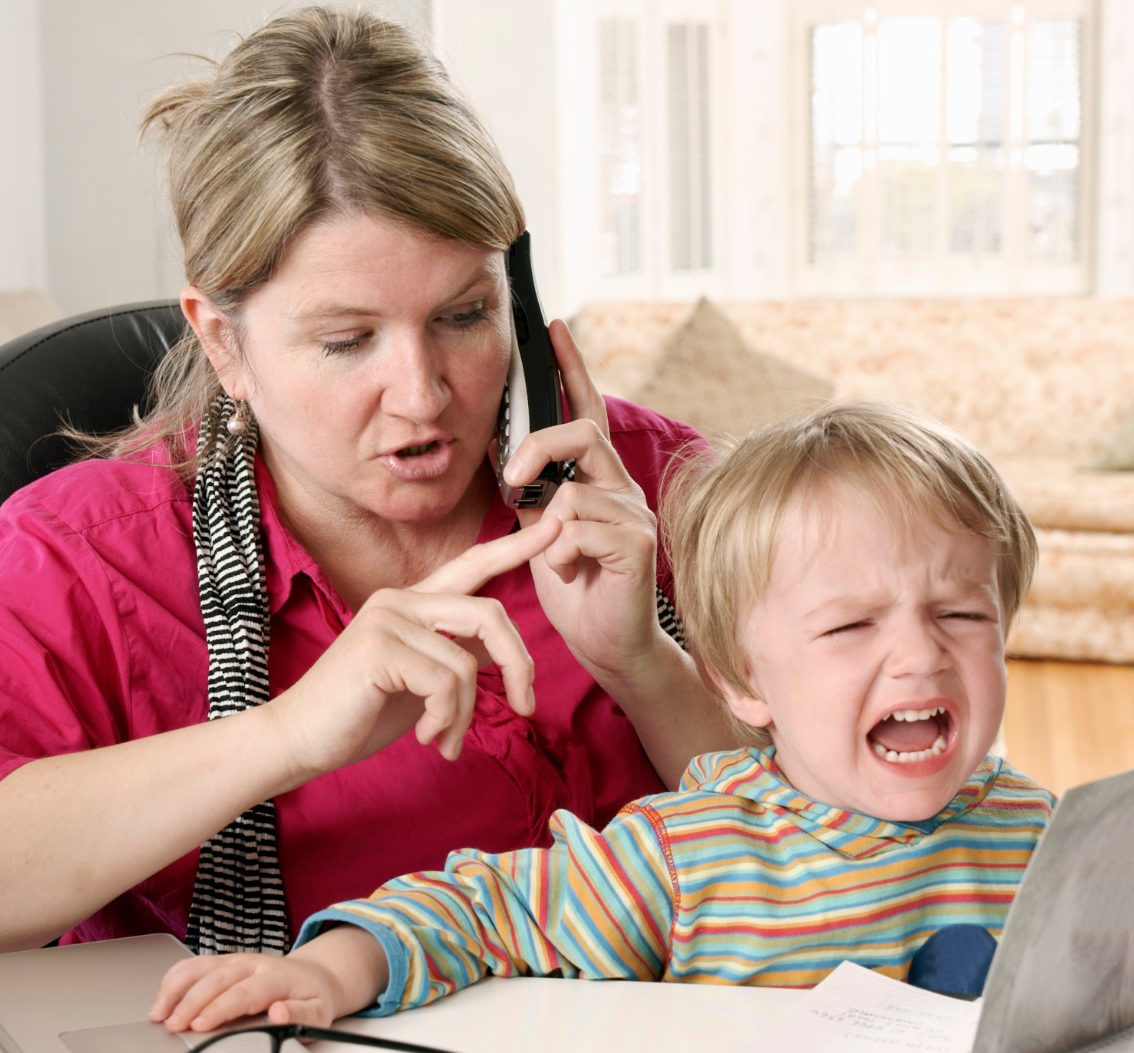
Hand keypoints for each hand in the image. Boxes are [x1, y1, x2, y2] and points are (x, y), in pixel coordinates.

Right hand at [149, 928, 387, 1031]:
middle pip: (215, 980)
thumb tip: (278, 1014)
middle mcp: (252, 963)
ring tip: (158, 1011)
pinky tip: (162, 994)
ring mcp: (235, 959)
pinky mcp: (224, 961)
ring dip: (176, 988)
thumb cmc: (313, 998)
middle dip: (190, 1002)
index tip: (199, 1025)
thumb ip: (300, 1016)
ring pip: (200, 968)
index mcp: (275, 977)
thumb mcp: (319, 1013)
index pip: (242, 993)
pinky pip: (195, 964)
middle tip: (172, 1024)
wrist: (315, 976)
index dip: (218, 1009)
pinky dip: (175, 977)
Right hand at [259, 516, 561, 782]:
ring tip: (446, 739)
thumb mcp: (420, 681)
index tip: (556, 527)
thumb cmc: (359, 713)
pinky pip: (446, 682)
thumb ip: (456, 656)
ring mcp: (387, 619)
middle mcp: (400, 600)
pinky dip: (446, 719)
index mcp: (412, 602)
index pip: (472, 566)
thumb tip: (502, 654)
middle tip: (524, 707)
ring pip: (468, 663)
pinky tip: (427, 737)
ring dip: (465, 714)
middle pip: (489, 615)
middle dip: (519, 666)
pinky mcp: (380, 647)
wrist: (300, 740)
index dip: (516, 546)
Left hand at [496, 319, 670, 682]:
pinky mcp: (637, 544)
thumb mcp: (539, 532)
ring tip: (555, 560)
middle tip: (510, 479)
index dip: (571, 369)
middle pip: (581, 433)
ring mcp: (634, 514)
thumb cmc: (576, 589)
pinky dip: (560, 554)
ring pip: (573, 490)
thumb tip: (497, 444)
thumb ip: (527, 492)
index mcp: (597, 479)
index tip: (552, 327)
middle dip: (538, 447)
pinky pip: (579, 528)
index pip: (586, 411)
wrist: (607, 644)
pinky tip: (571, 573)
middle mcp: (621, 488)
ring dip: (547, 529)